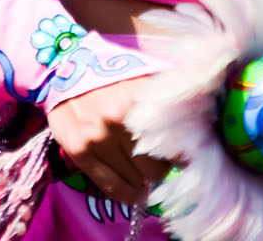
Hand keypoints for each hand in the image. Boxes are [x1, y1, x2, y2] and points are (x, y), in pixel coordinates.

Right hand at [46, 78, 171, 205]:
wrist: (66, 66)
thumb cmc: (111, 72)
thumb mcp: (144, 75)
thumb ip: (168, 97)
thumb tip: (196, 121)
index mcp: (140, 99)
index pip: (173, 143)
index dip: (180, 154)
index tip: (183, 157)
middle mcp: (119, 119)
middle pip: (156, 167)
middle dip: (161, 169)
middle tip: (160, 164)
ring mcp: (97, 138)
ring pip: (135, 179)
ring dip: (144, 181)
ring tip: (146, 176)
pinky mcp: (79, 151)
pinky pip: (109, 185)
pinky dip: (126, 195)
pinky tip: (136, 195)